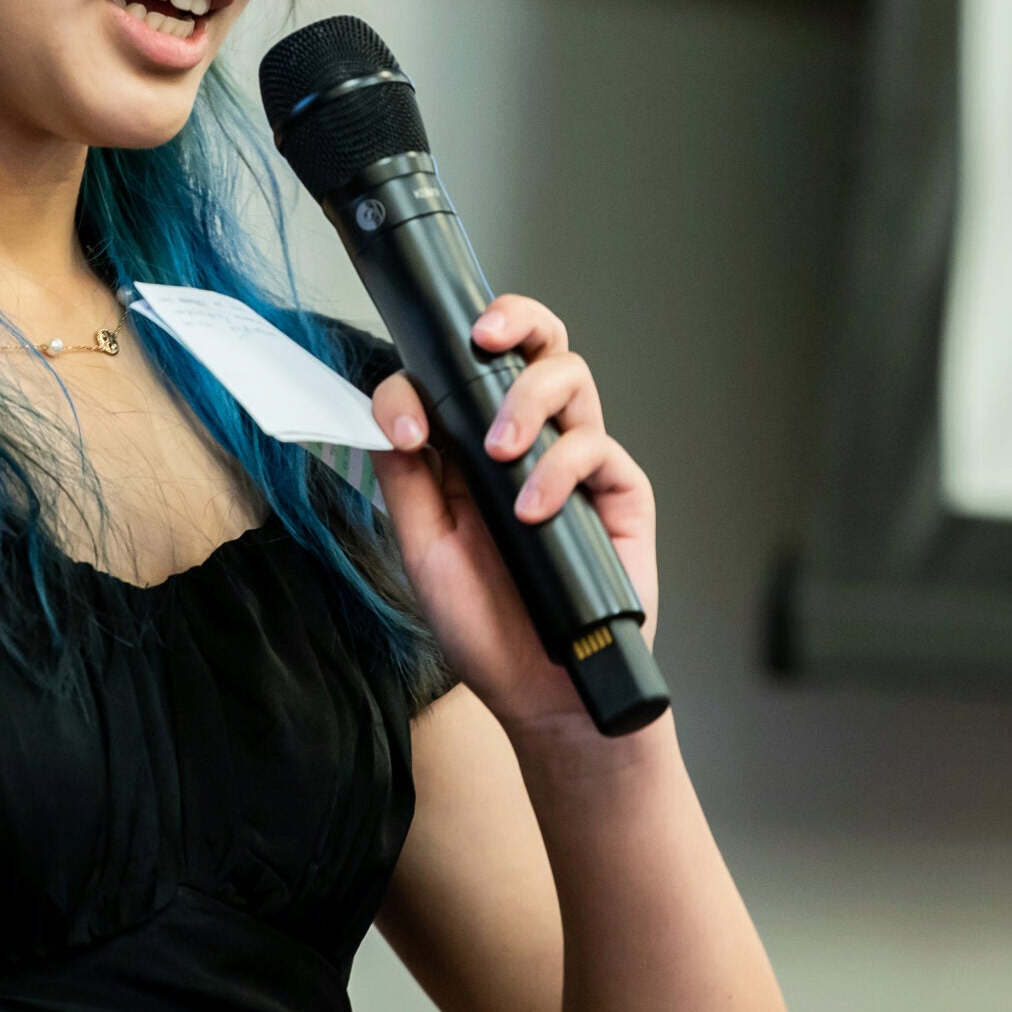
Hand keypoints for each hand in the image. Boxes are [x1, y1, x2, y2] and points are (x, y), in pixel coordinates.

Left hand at [369, 295, 658, 735]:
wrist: (541, 692)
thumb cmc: (485, 625)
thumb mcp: (424, 549)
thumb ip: (408, 480)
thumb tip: (391, 411)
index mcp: (478, 448)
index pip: (459, 377)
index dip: (427, 376)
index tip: (405, 424)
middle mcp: (533, 441)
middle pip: (537, 345)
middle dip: (515, 319)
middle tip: (484, 338)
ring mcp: (579, 461)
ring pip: (572, 376)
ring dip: (530, 397)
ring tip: (503, 448)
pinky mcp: (620, 490)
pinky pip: (597, 447)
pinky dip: (560, 469)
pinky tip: (534, 511)